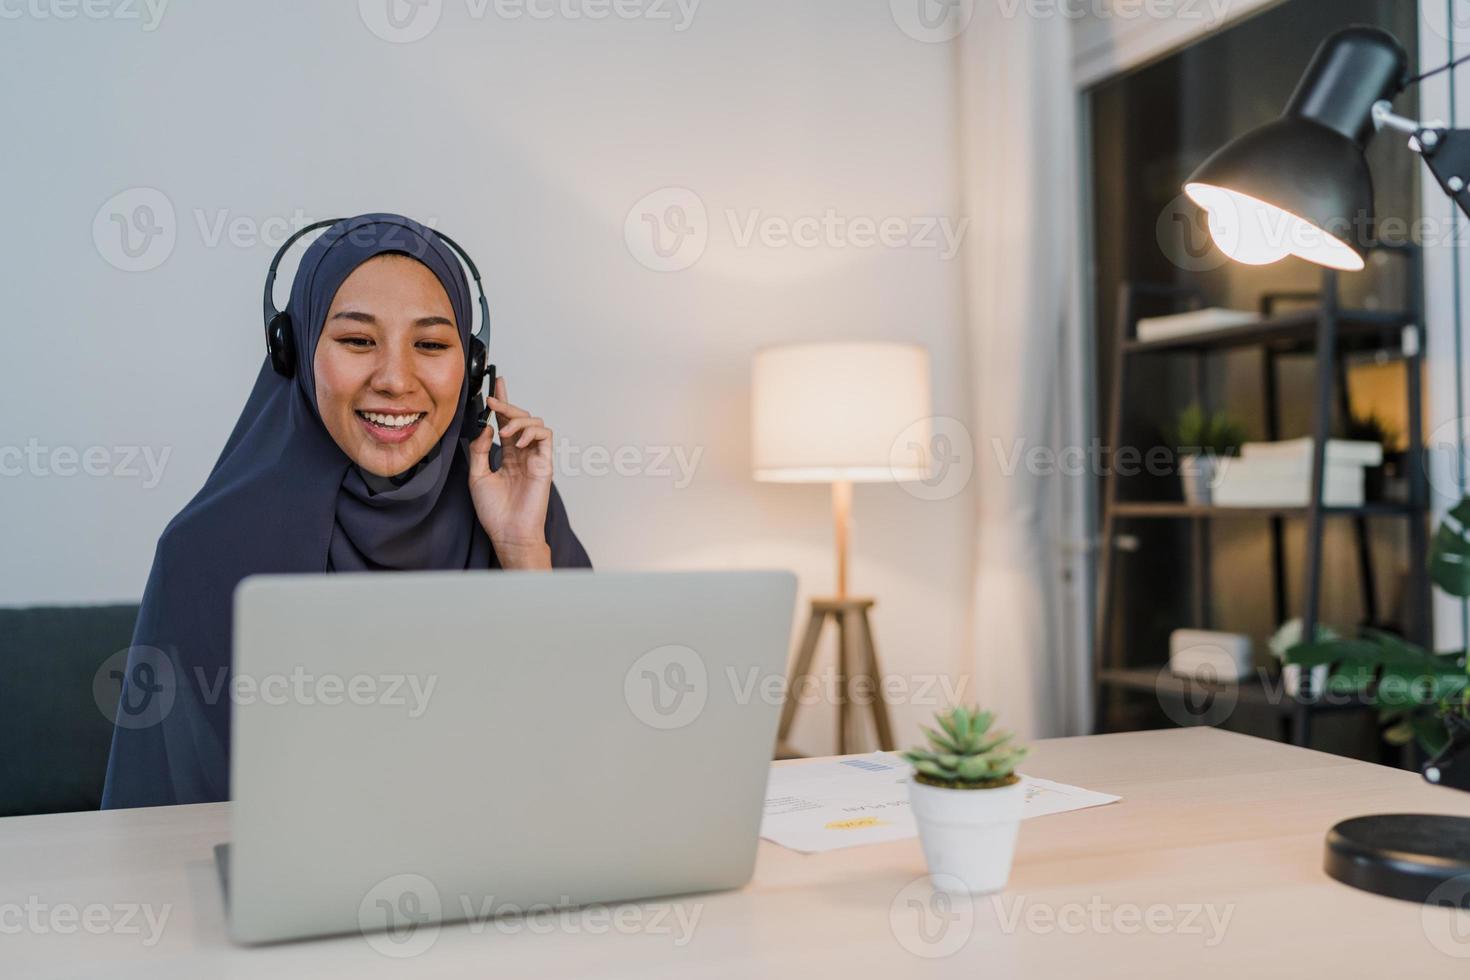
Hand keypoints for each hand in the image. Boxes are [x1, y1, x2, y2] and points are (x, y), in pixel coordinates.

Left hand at [468, 376, 553, 568]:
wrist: (509, 532)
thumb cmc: (495, 512)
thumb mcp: (476, 476)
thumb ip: (479, 450)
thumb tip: (486, 428)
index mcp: (507, 457)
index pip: (506, 423)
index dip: (503, 403)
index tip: (497, 384)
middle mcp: (522, 454)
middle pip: (520, 419)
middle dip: (506, 406)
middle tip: (492, 402)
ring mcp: (535, 458)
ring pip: (535, 423)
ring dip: (518, 420)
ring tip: (503, 433)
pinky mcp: (545, 463)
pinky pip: (545, 436)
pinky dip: (531, 432)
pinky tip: (516, 442)